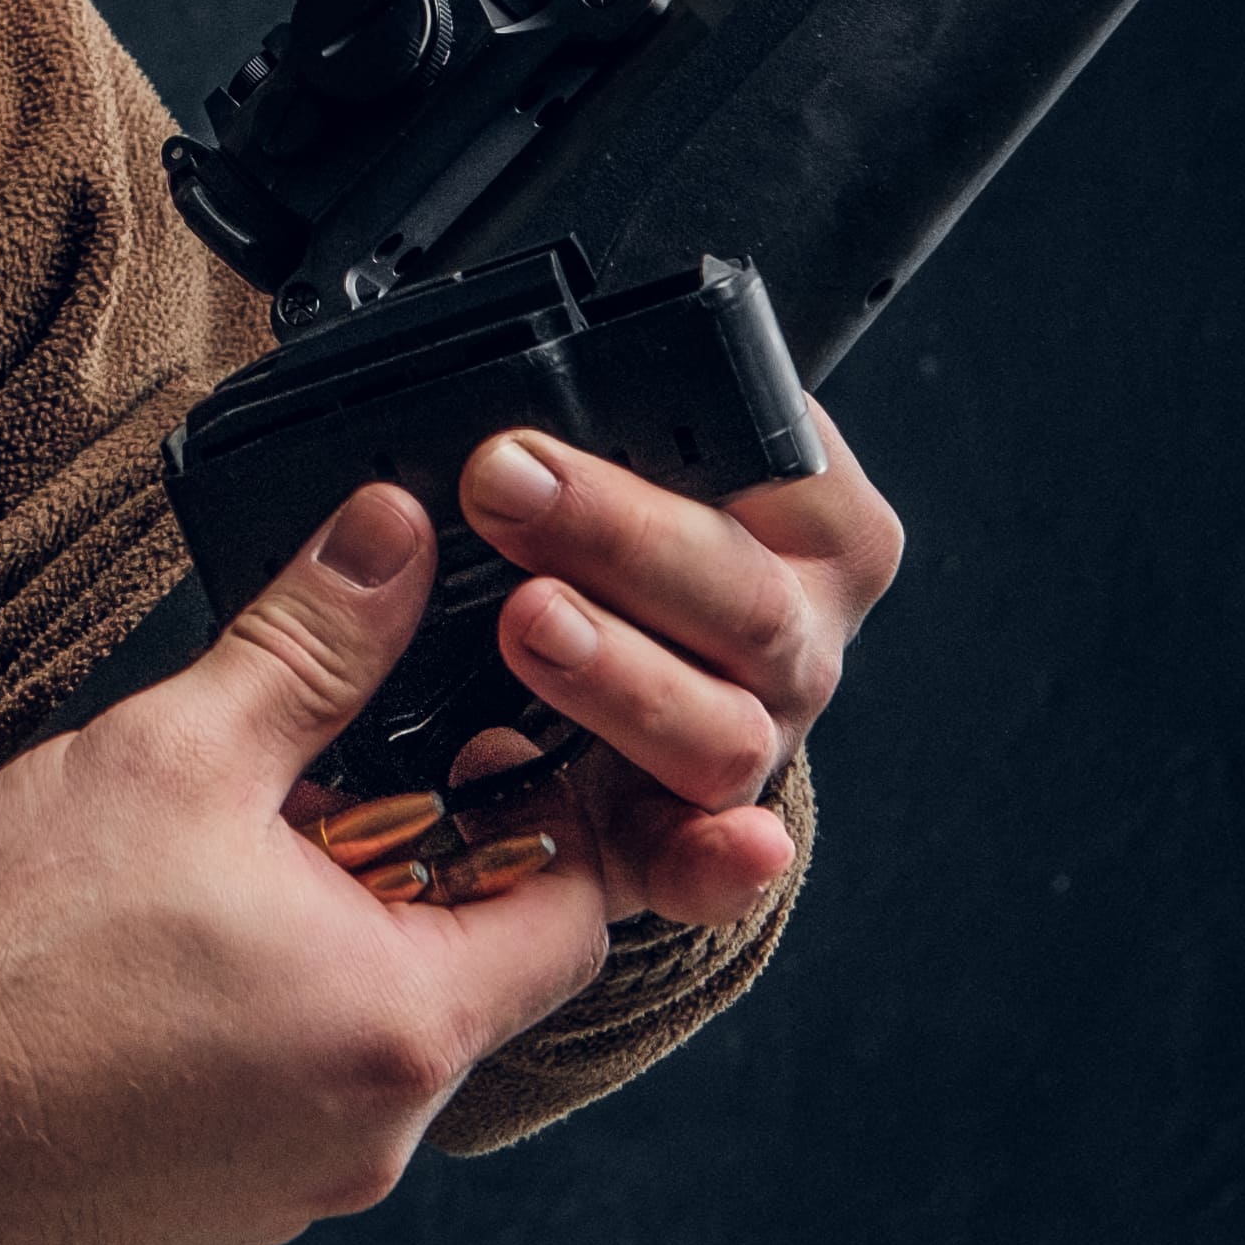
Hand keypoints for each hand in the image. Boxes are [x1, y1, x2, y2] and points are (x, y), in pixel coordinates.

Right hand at [0, 486, 620, 1244]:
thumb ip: (312, 643)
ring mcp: (300, 1187)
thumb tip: (391, 543)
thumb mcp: (175, 751)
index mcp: (401, 1023)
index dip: (542, 812)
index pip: (577, 912)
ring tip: (224, 868)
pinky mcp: (223, 1211)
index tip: (479, 752)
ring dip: (334, 945)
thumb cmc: (7, 949)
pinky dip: (269, 1023)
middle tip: (320, 791)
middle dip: (412, 869)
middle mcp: (376, 1134)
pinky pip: (298, 1098)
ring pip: (376, 1035)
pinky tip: (170, 957)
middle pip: (476, 974)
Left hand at [438, 392, 901, 927]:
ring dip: (625, 676)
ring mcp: (750, 733)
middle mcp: (792, 628)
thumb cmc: (592, 531)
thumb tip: (445, 377)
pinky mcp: (689, 830)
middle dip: (619, 536)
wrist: (590, 649)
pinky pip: (705, 865)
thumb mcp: (592, 451)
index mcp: (800, 512)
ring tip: (530, 623)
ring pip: (721, 727)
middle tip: (502, 484)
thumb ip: (561, 419)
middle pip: (741, 594)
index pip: (785, 457)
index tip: (573, 416)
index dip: (699, 433)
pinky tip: (707, 848)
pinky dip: (712, 866)